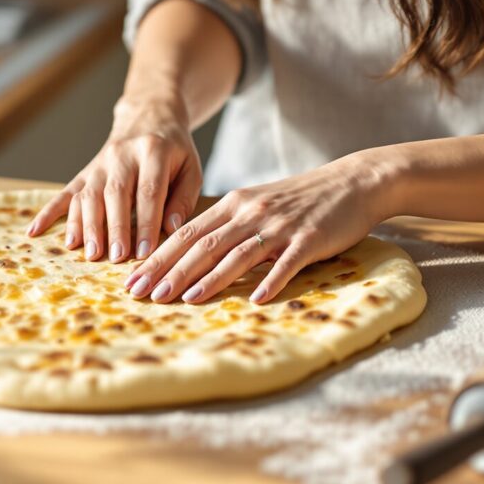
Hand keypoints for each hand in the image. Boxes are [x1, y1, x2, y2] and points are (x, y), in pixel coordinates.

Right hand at [26, 88, 201, 262]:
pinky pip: (64, 193)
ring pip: (87, 195)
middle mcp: (121, 155)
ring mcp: (99, 164)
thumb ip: (184, 199)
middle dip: (113, 228)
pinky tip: (35, 232)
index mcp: (153, 152)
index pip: (148, 190)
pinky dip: (48, 213)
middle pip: (114, 194)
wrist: (148, 116)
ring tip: (88, 253)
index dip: (145, 223)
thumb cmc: (173, 150)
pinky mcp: (84, 172)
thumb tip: (171, 230)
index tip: (145, 252)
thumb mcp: (191, 167)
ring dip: (85, 226)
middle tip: (114, 257)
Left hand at [122, 153, 389, 305]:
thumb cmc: (301, 200)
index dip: (158, 258)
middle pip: (203, 244)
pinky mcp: (309, 239)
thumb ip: (228, 227)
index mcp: (234, 203)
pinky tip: (254, 299)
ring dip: (208, 278)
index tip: (131, 281)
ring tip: (183, 300)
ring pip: (236, 253)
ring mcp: (279, 225)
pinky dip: (270, 280)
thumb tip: (193, 257)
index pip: (186, 233)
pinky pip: (286, 262)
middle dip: (170, 271)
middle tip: (143, 296)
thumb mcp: (257, 206)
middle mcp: (251, 212)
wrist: (352, 182)